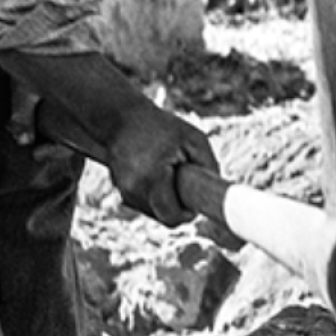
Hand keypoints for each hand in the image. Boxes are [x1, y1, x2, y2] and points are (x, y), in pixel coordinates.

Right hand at [101, 101, 219, 226]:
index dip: (187, 214)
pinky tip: (156, 173)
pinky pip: (143, 202)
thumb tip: (216, 192)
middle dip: (178, 206)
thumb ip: (208, 166)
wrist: (121, 117)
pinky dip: (154, 194)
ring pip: (152, 211)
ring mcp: (123, 190)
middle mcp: (133, 189)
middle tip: (186, 184)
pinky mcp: (119, 189)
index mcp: (151, 179)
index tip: (195, 203)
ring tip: (168, 173)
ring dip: (165, 200)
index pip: (171, 217)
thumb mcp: (194, 140)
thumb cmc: (162, 127)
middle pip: (163, 217)